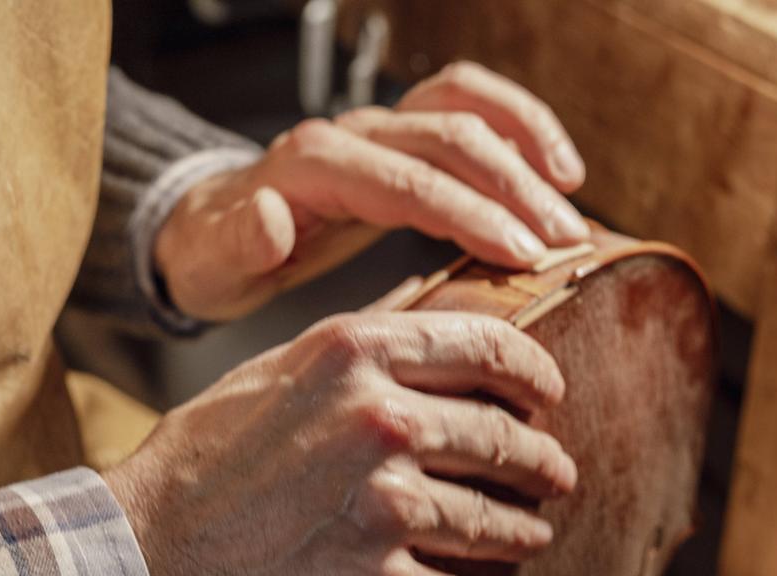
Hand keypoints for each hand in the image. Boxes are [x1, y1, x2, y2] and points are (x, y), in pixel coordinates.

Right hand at [102, 311, 577, 575]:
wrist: (145, 560)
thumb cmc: (198, 463)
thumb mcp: (271, 370)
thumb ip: (353, 349)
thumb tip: (422, 316)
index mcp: (355, 355)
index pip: (487, 348)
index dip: (534, 373)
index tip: (549, 393)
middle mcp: (382, 423)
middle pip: (502, 439)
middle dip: (540, 461)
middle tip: (555, 474)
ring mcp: (387, 511)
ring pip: (494, 524)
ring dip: (522, 533)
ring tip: (531, 535)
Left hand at [154, 61, 587, 322]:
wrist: (203, 230)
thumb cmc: (211, 256)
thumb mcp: (208, 265)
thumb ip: (238, 242)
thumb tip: (269, 215)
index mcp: (310, 166)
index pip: (407, 182)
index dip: (469, 213)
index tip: (521, 254)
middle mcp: (350, 133)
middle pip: (448, 139)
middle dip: (513, 188)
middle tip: (563, 244)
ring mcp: (377, 128)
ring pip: (465, 109)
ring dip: (527, 148)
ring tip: (572, 203)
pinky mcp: (399, 138)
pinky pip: (468, 109)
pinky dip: (518, 126)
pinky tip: (558, 169)